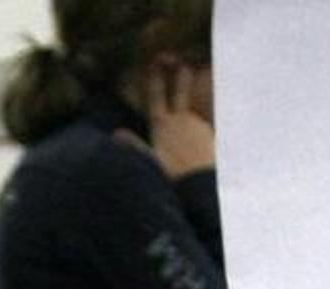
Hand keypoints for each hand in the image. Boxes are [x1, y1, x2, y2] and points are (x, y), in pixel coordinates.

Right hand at [117, 59, 215, 179]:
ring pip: (196, 109)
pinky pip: (209, 124)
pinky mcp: (212, 135)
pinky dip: (206, 123)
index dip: (155, 80)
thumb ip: (135, 145)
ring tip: (201, 86)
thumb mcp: (150, 161)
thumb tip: (116, 133)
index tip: (155, 62)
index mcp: (162, 125)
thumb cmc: (172, 176)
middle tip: (183, 63)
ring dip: (199, 99)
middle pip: (180, 94)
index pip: (156, 97)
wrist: (199, 185)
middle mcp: (181, 121)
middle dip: (180, 77)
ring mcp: (198, 126)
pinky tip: (208, 129)